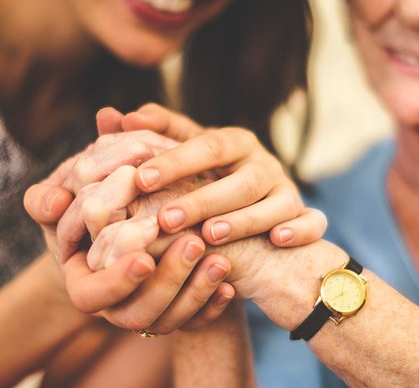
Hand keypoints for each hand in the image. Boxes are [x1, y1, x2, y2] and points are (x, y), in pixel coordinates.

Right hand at [25, 108, 232, 333]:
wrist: (128, 226)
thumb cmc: (90, 208)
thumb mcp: (66, 203)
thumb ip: (49, 199)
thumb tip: (54, 201)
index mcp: (83, 285)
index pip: (91, 296)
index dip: (117, 281)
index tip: (145, 257)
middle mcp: (114, 308)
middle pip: (136, 315)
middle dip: (167, 282)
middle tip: (193, 243)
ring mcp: (147, 315)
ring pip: (168, 323)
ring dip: (195, 292)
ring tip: (219, 260)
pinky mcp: (176, 314)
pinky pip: (195, 324)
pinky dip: (212, 307)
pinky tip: (230, 287)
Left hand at [129, 118, 326, 246]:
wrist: (254, 213)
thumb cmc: (207, 181)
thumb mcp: (182, 158)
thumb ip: (149, 138)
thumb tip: (107, 115)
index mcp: (233, 143)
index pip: (205, 145)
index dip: (175, 161)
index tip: (139, 178)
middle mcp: (263, 163)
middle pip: (238, 178)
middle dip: (202, 198)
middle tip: (165, 218)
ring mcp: (287, 190)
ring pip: (274, 201)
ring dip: (244, 218)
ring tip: (211, 234)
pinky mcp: (305, 217)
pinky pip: (311, 221)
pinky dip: (301, 229)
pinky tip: (279, 241)